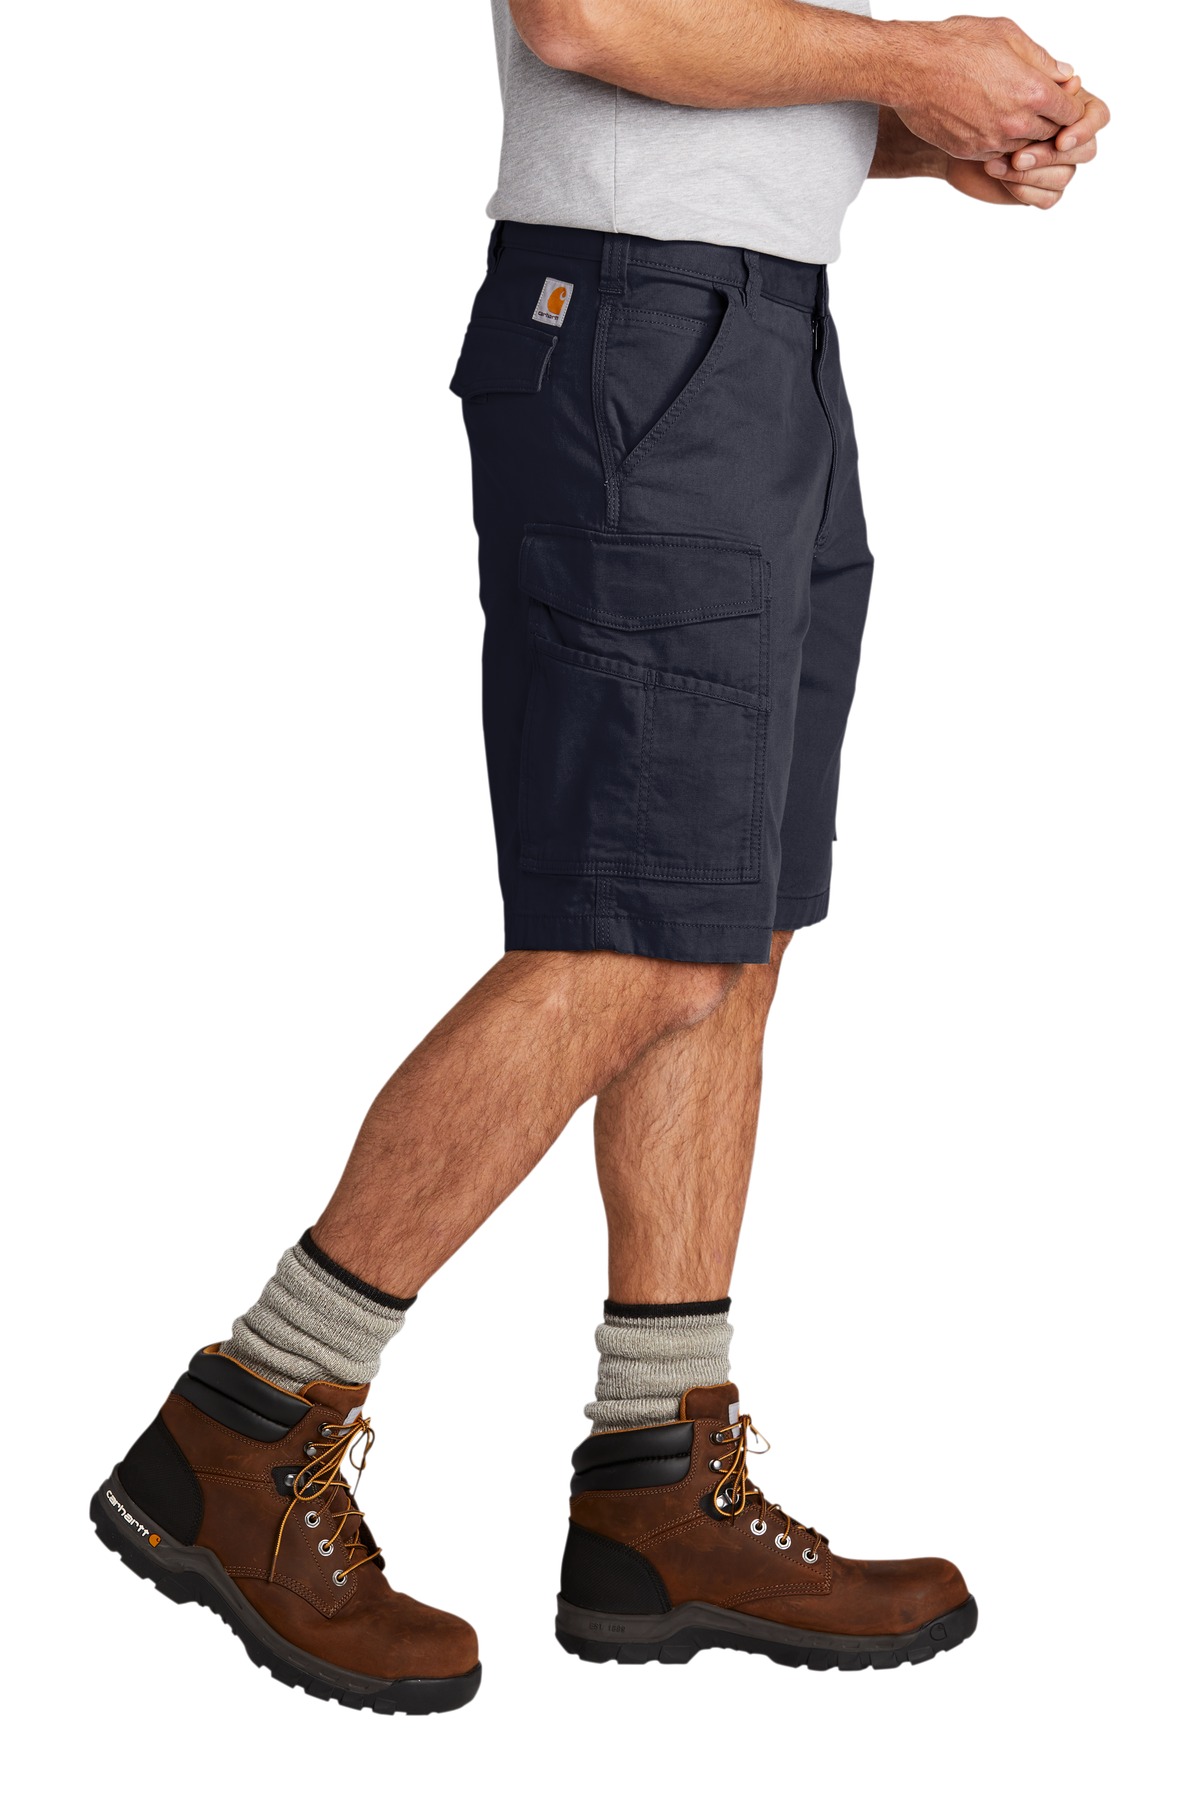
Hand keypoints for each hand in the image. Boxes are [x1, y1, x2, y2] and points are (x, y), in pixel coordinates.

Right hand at [891, 14, 1085, 159]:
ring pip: (1023, 147)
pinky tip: (986, 121)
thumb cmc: (957, 44)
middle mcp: (1016, 123)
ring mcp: (992, 142)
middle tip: (1035, 105)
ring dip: (1022, 134)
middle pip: (1050, 134)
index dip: (1068, 105)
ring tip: (1007, 111)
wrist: (911, 69)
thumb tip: (1065, 75)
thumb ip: (1041, 59)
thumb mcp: (1007, 35)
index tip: (1061, 99)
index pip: (1071, 113)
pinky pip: (996, 154)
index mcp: (1033, 91)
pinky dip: (998, 142)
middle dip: (1047, 121)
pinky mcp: (970, 152)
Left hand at [946, 85, 1109, 206]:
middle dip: (1050, 155)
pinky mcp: (1037, 188)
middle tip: (1018, 157)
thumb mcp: (1008, 71)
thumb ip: (1041, 74)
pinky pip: (1048, 198)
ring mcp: (1054, 163)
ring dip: (1031, 174)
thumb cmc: (978, 92)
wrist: (952, 127)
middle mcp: (1068, 135)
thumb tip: (1072, 79)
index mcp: (1070, 104)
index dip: (1084, 128)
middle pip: (1086, 151)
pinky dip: (1025, 191)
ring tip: (995, 164)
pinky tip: (1000, 178)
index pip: (1098, 116)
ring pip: (1064, 176)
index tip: (1060, 138)